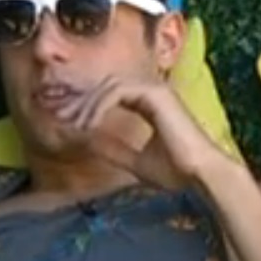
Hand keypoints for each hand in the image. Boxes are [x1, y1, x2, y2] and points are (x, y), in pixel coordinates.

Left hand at [58, 75, 228, 191]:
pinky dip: (99, 106)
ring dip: (87, 104)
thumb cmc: (177, 171)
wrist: (200, 175)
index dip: (88, 105)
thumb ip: (113, 150)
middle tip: (60, 116)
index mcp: (151, 104)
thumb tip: (88, 144)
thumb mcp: (134, 161)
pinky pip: (117, 92)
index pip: (111, 94)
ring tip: (73, 124)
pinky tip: (89, 125)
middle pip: (106, 85)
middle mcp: (153, 92)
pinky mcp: (155, 93)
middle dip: (81, 100)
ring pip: (109, 86)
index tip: (68, 122)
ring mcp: (156, 89)